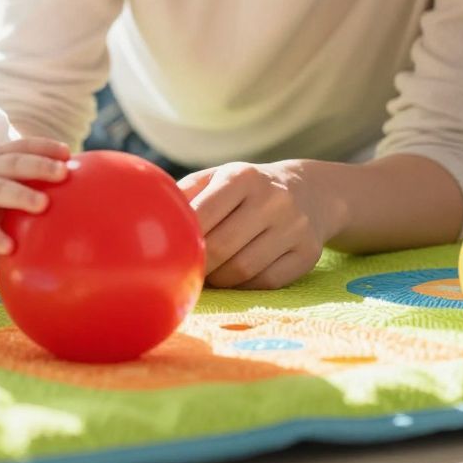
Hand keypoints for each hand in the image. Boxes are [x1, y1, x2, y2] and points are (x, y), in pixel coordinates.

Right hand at [0, 137, 69, 254]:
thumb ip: (23, 177)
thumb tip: (71, 190)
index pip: (22, 146)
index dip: (44, 147)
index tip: (67, 153)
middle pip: (13, 163)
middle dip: (38, 165)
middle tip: (62, 173)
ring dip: (20, 195)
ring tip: (42, 205)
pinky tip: (9, 247)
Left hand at [177, 160, 341, 288]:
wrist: (310, 191)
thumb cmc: (247, 188)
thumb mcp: (218, 177)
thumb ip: (185, 194)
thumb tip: (152, 219)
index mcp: (242, 176)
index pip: (202, 215)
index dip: (181, 240)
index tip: (168, 253)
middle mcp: (273, 200)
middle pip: (221, 248)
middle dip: (198, 265)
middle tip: (185, 272)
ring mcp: (295, 227)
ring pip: (243, 270)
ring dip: (219, 279)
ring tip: (209, 274)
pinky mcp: (309, 254)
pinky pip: (266, 282)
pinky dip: (244, 286)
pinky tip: (234, 278)